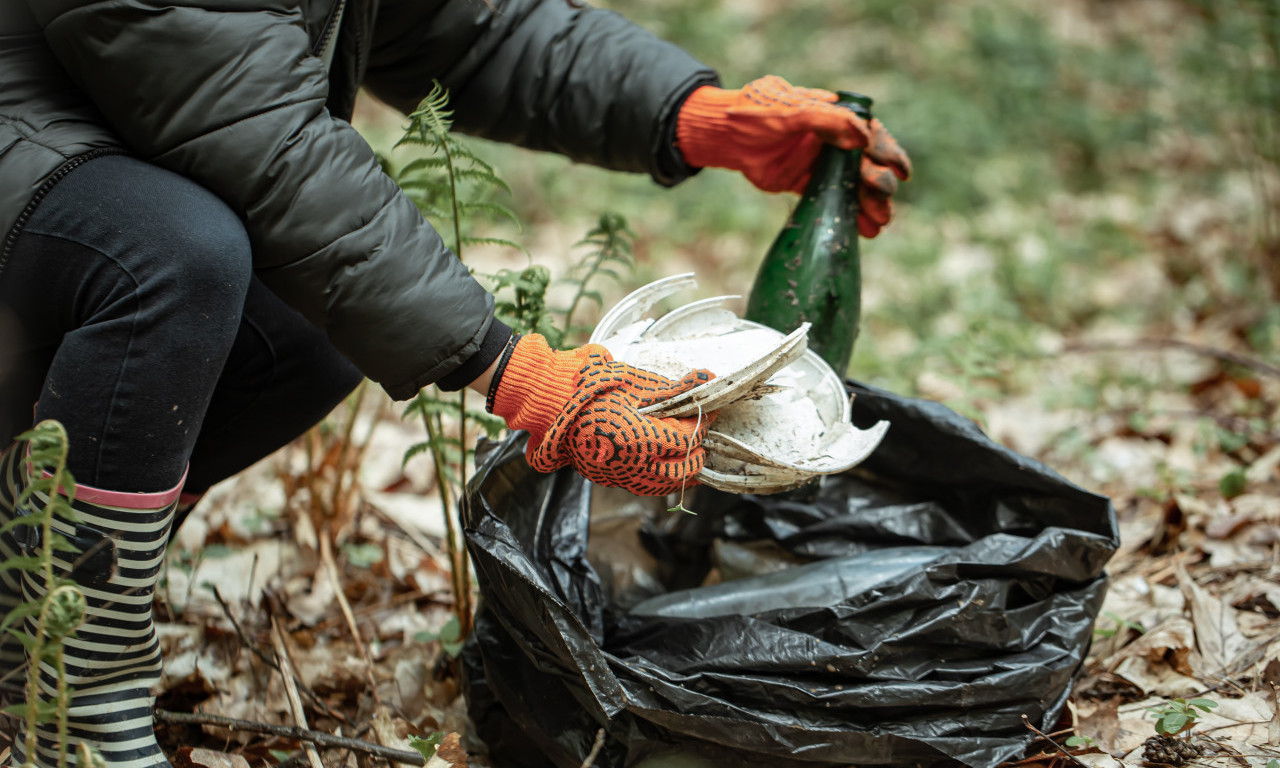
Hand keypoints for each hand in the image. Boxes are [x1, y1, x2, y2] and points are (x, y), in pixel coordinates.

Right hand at [488, 334, 712, 495]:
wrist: (549, 400)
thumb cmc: (591, 387)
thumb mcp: (636, 383)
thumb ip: (673, 389)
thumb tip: (706, 380)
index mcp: (640, 440)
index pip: (686, 439)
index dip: (701, 423)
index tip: (707, 410)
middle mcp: (631, 464)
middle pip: (681, 470)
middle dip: (697, 452)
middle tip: (701, 434)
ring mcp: (616, 474)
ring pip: (661, 485)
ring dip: (680, 471)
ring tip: (689, 454)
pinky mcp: (604, 477)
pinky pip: (640, 485)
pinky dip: (657, 477)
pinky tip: (662, 463)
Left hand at [676, 75, 911, 236]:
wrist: (724, 136)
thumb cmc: (754, 113)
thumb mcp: (789, 110)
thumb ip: (825, 120)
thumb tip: (863, 138)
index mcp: (834, 115)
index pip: (870, 134)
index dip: (888, 152)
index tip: (901, 171)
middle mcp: (833, 139)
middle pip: (866, 163)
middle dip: (879, 183)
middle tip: (883, 199)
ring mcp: (821, 162)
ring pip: (852, 184)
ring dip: (868, 203)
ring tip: (880, 223)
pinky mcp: (807, 182)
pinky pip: (832, 199)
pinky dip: (848, 214)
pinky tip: (864, 231)